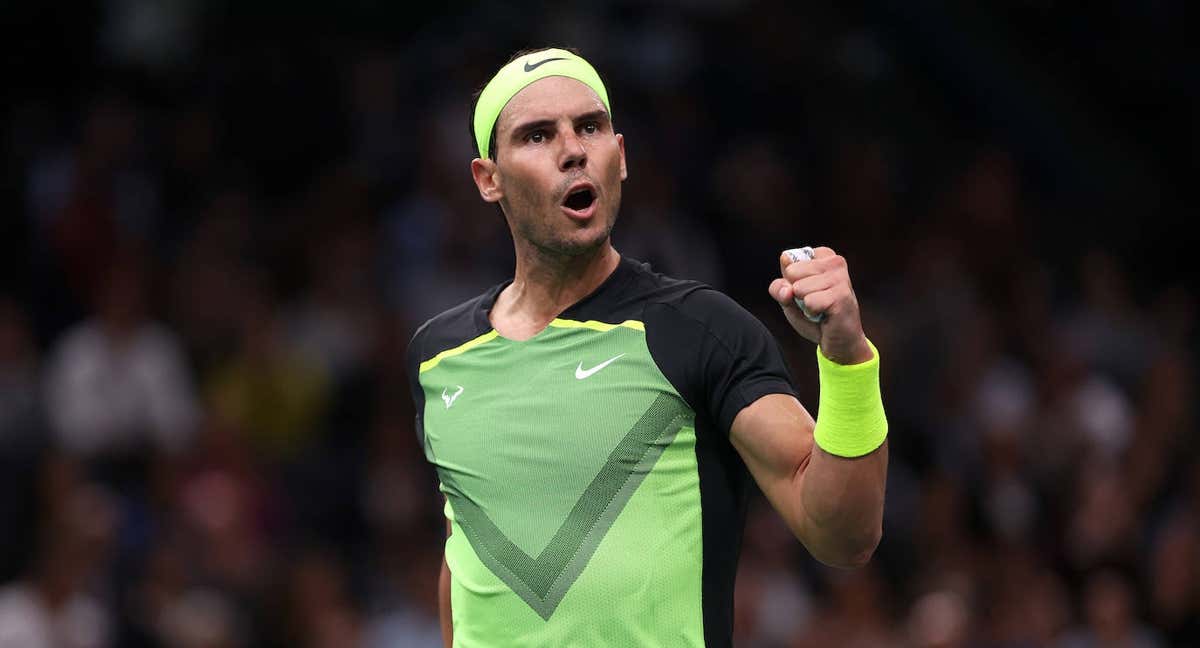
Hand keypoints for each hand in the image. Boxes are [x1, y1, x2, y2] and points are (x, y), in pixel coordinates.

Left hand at [769, 246, 872, 364]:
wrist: (839, 340)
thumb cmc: (815, 314)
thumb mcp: (789, 298)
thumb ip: (779, 288)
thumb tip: (787, 289)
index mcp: (823, 255)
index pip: (786, 260)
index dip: (789, 281)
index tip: (806, 290)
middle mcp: (835, 261)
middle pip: (792, 272)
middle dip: (796, 293)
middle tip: (814, 301)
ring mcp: (840, 277)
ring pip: (799, 288)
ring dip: (805, 304)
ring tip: (821, 308)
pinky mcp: (842, 295)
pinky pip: (809, 302)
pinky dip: (812, 312)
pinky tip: (825, 314)